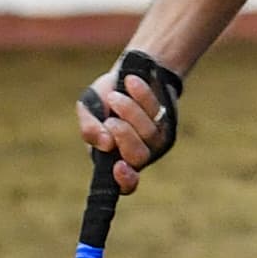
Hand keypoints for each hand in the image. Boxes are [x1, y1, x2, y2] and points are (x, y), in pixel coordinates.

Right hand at [76, 59, 176, 193]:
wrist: (127, 73)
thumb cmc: (103, 98)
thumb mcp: (88, 109)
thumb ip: (89, 128)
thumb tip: (104, 144)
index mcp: (112, 159)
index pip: (125, 184)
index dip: (124, 181)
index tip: (118, 166)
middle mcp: (137, 155)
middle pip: (138, 157)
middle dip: (123, 134)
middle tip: (110, 118)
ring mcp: (155, 140)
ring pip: (148, 133)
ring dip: (129, 110)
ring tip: (115, 95)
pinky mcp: (168, 122)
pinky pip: (156, 111)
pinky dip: (141, 95)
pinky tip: (130, 82)